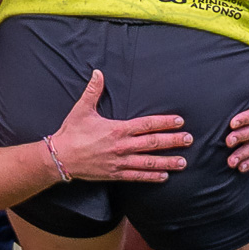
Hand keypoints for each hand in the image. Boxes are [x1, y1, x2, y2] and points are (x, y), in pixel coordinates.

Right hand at [48, 71, 190, 181]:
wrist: (60, 157)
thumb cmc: (71, 133)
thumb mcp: (82, 109)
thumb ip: (93, 91)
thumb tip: (98, 72)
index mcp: (117, 129)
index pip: (147, 125)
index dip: (164, 123)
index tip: (179, 122)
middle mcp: (122, 146)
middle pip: (152, 144)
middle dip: (172, 142)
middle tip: (189, 140)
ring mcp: (120, 162)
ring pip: (148, 163)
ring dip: (167, 162)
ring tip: (183, 163)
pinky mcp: (115, 174)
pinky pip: (137, 176)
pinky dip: (151, 177)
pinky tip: (164, 177)